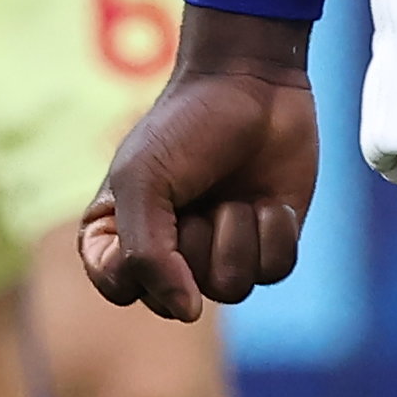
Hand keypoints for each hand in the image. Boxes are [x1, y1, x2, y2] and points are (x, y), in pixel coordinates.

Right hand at [83, 12, 318, 320]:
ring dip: (238, 234)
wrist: (254, 81)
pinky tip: (269, 198)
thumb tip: (186, 314)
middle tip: (200, 193)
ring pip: (231, 289)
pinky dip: (275, 233)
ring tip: (237, 194)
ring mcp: (220, 250)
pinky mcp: (268, 245)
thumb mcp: (144, 181)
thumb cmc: (185, 124)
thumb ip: (147, 255)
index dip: (142, 264)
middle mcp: (170, 252)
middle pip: (179, 297)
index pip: (121, 288)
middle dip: (195, 242)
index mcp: (122, 235)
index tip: (160, 216)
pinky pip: (274, 273)